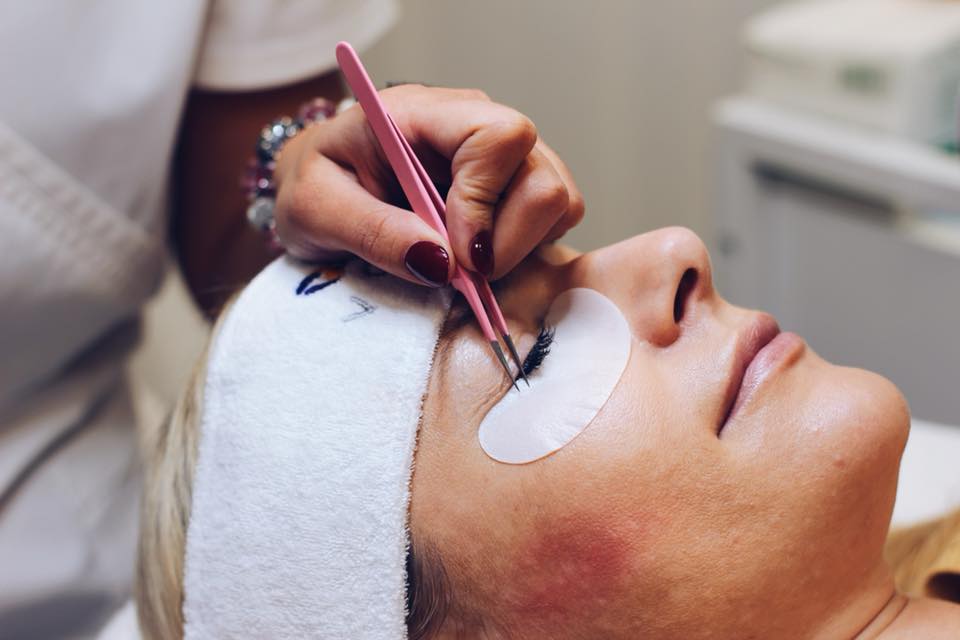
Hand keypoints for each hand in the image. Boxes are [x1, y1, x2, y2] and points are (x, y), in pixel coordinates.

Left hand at [272, 85, 583, 285]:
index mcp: (423, 114)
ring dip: (519, 249)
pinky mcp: (513, 189)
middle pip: (544, 178)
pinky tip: (478, 259)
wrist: (318, 191)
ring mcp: (501, 158)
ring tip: (465, 266)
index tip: (458, 254)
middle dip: (509, 242)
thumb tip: (442, 263)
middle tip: (462, 274)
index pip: (499, 136)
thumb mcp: (313, 211)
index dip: (486, 202)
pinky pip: (552, 221)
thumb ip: (372, 232)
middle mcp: (475, 126)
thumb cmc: (312, 189)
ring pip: (558, 201)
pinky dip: (525, 251)